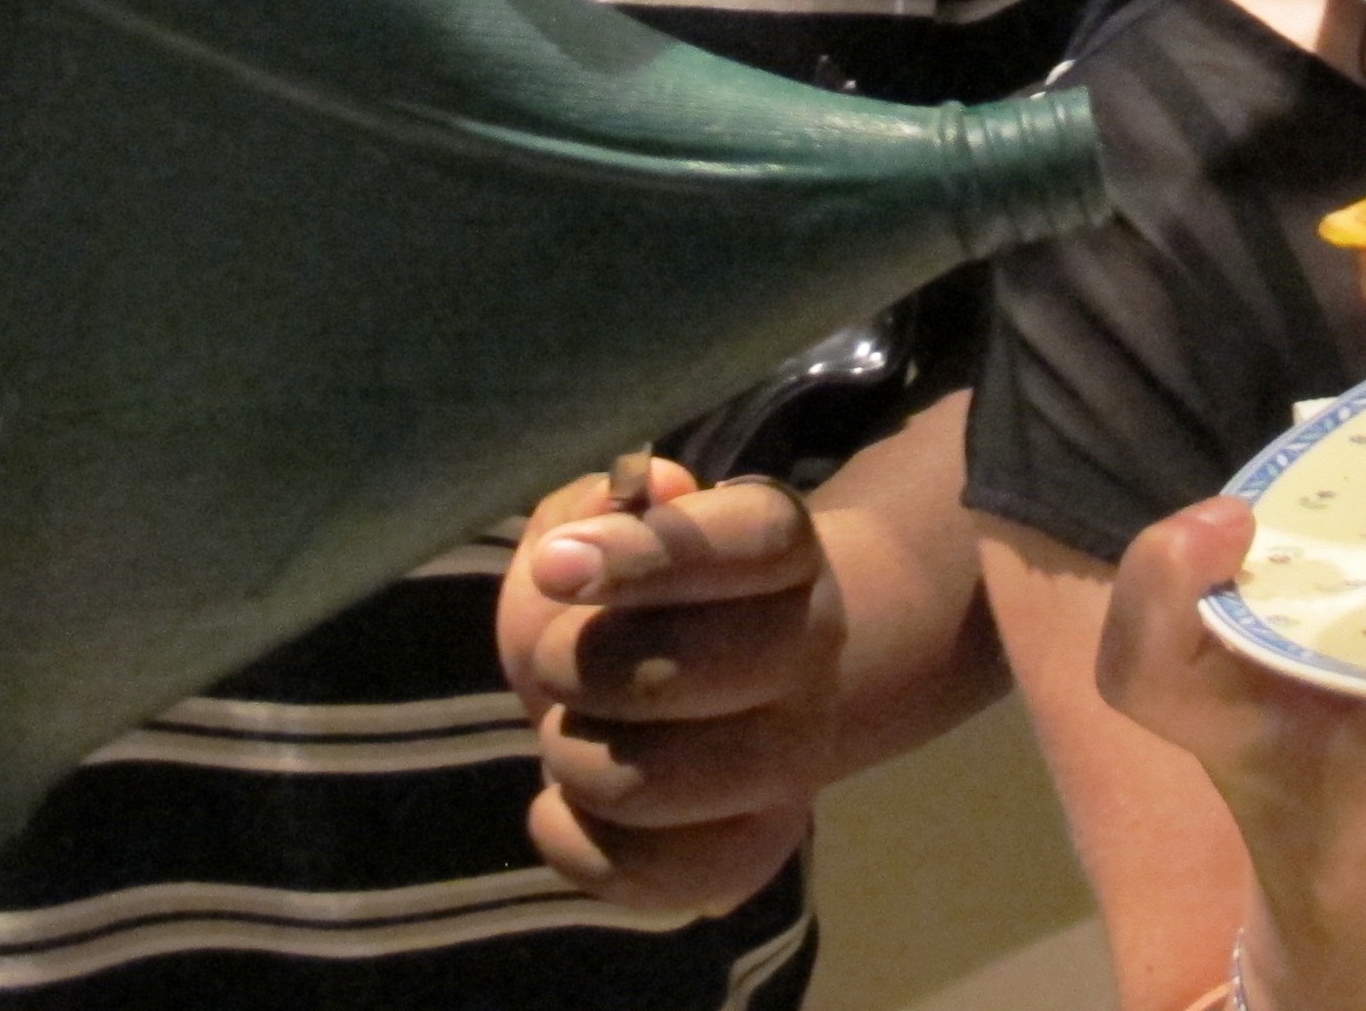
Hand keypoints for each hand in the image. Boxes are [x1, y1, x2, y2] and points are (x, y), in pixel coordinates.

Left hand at [500, 458, 846, 921]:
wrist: (714, 685)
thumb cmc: (636, 592)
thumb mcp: (598, 525)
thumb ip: (601, 501)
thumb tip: (653, 489)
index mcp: (782, 550)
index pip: (750, 540)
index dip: (646, 555)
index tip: (555, 565)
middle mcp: (810, 652)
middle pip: (680, 671)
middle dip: (577, 668)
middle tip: (557, 662)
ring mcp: (791, 762)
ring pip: (645, 783)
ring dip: (569, 756)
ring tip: (573, 731)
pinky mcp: (754, 853)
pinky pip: (644, 875)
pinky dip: (569, 841)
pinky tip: (563, 805)